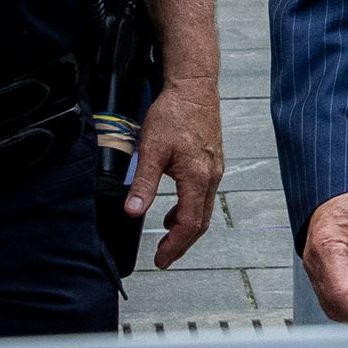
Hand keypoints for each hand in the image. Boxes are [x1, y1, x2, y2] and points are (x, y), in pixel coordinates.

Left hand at [124, 76, 223, 268]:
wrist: (194, 88)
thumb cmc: (175, 113)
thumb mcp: (152, 149)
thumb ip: (143, 183)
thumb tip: (132, 211)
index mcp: (198, 177)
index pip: (189, 224)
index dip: (174, 246)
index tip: (161, 259)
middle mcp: (211, 177)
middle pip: (201, 222)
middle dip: (182, 244)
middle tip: (165, 258)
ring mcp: (214, 169)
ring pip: (204, 209)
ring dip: (187, 227)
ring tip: (167, 238)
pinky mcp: (212, 161)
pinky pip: (204, 195)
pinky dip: (190, 209)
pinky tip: (175, 209)